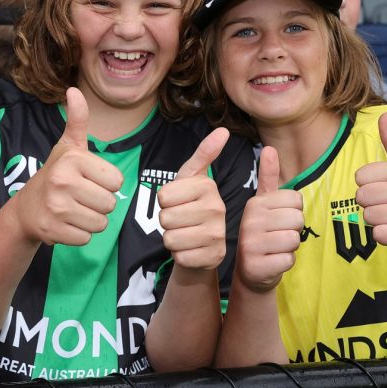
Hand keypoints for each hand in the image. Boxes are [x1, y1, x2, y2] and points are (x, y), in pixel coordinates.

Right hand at [13, 87, 122, 245]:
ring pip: (101, 223)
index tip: (89, 180)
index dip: (106, 183)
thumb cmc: (55, 174)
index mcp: (73, 159)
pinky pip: (87, 239)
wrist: (26, 208)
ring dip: (91, 220)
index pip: (117, 181)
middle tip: (81, 198)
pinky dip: (80, 234)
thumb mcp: (67, 146)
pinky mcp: (53, 231)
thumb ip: (78, 120)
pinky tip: (66, 223)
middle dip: (100, 204)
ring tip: (74, 210)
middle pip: (110, 204)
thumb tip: (74, 90)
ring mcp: (56, 208)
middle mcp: (63, 182)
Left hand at [157, 128, 229, 269]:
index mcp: (208, 187)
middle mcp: (217, 209)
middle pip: (165, 218)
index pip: (163, 197)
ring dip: (172, 239)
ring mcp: (217, 235)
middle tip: (182, 221)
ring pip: (170, 238)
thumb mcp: (193, 179)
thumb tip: (223, 130)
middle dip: (167, 222)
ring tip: (186, 234)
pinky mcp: (213, 257)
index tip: (179, 203)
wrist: (204, 245)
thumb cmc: (191, 207)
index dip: (164, 202)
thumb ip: (203, 154)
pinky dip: (180, 255)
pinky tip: (192, 249)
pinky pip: (179, 256)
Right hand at [235, 146, 303, 291]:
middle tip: (277, 236)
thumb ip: (268, 176)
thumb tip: (269, 148)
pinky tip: (272, 261)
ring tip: (274, 248)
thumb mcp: (263, 204)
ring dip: (289, 248)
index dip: (293, 212)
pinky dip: (285, 263)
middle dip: (293, 230)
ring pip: (294, 240)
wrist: (249, 271)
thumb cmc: (261, 234)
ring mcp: (251, 245)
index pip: (296, 200)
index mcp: (254, 204)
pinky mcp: (257, 266)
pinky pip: (289, 260)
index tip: (278, 220)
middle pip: (297, 220)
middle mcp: (250, 221)